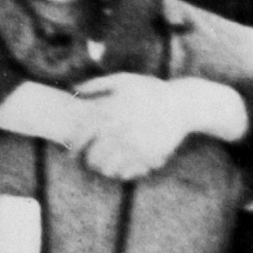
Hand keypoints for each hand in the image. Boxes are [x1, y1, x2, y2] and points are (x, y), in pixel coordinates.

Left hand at [69, 76, 250, 180]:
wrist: (181, 105)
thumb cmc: (149, 91)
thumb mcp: (124, 80)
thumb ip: (98, 84)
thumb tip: (75, 89)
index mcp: (110, 110)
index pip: (82, 134)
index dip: (74, 144)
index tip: (71, 149)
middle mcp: (119, 129)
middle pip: (92, 155)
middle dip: (87, 160)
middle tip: (87, 162)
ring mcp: (133, 144)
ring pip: (107, 167)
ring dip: (102, 169)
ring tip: (102, 167)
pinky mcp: (146, 157)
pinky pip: (125, 172)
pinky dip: (119, 172)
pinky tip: (120, 168)